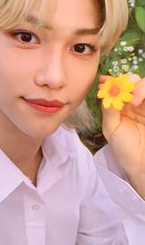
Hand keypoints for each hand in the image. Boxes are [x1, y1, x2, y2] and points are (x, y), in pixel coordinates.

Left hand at [99, 74, 144, 196]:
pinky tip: (138, 101)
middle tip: (122, 88)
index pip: (117, 86)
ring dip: (139, 86)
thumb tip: (105, 90)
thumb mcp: (111, 127)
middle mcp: (135, 102)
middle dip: (126, 80)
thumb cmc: (125, 148)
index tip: (103, 80)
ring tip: (133, 99)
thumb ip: (108, 109)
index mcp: (121, 105)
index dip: (111, 80)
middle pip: (133, 81)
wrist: (142, 164)